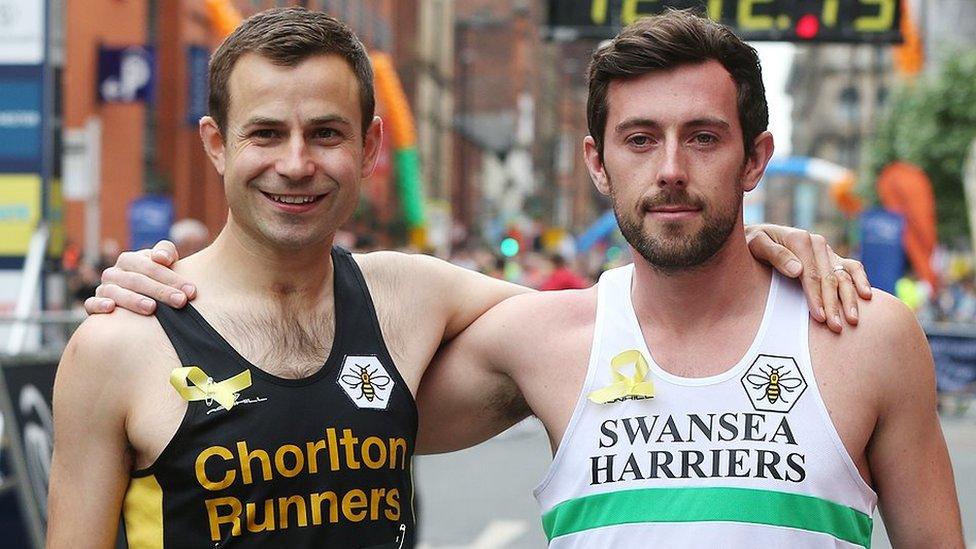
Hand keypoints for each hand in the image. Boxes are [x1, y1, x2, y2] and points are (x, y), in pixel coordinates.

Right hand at [84, 240, 194, 315]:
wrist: (138, 295)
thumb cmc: (156, 277)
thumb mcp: (164, 261)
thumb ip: (166, 252)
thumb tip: (161, 258)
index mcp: (129, 260)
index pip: (150, 267)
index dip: (171, 278)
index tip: (191, 291)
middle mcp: (113, 273)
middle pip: (136, 280)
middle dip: (160, 291)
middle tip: (180, 302)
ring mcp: (103, 288)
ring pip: (115, 293)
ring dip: (133, 300)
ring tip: (152, 308)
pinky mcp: (93, 304)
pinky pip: (91, 304)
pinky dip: (98, 305)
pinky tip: (111, 309)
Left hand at [745, 224, 870, 332]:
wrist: (756, 235)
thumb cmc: (751, 243)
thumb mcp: (755, 244)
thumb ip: (775, 255)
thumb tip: (797, 270)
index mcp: (800, 240)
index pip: (811, 274)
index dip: (816, 297)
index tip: (820, 317)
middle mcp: (817, 243)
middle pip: (829, 278)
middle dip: (834, 304)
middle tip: (837, 327)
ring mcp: (826, 250)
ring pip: (844, 275)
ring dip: (850, 298)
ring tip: (854, 320)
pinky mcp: (831, 257)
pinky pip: (851, 267)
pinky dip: (861, 280)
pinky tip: (867, 296)